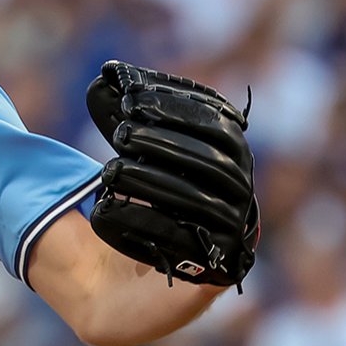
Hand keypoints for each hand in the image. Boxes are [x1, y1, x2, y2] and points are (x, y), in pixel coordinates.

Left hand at [85, 60, 258, 290]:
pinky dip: (145, 225)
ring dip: (153, 183)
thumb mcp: (130, 147)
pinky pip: (186, 246)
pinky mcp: (216, 271)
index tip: (130, 100)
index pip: (217, 123)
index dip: (177, 108)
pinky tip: (104, 212)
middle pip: (214, 163)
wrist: (130, 272)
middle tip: (120, 134)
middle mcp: (241, 193)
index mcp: (231, 155)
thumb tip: (107, 73)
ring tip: (109, 171)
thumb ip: (121, 110)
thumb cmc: (137, 194)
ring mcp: (232, 233)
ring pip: (200, 204)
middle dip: (164, 144)